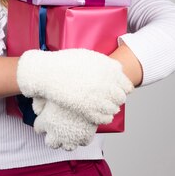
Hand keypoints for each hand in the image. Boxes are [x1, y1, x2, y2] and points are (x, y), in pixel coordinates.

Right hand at [17, 49, 132, 123]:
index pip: (126, 86)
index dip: (121, 89)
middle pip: (121, 98)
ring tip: (100, 107)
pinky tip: (96, 114)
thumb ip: (106, 64)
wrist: (48, 72)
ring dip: (109, 109)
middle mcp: (107, 83)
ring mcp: (98, 97)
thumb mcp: (89, 56)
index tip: (114, 91)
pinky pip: (104, 118)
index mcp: (109, 69)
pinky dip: (103, 118)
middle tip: (106, 100)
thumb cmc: (65, 63)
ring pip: (114, 109)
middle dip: (115, 99)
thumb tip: (118, 68)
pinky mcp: (88, 109)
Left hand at [32, 97, 96, 150]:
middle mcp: (56, 134)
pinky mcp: (85, 137)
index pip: (38, 128)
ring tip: (69, 133)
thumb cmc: (65, 89)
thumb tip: (37, 111)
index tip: (45, 119)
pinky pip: (82, 142)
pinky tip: (81, 130)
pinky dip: (81, 137)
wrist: (86, 93)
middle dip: (52, 137)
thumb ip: (39, 102)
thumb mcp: (47, 93)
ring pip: (67, 147)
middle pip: (51, 143)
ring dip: (67, 140)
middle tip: (56, 130)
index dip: (41, 124)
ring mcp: (71, 138)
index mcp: (45, 122)